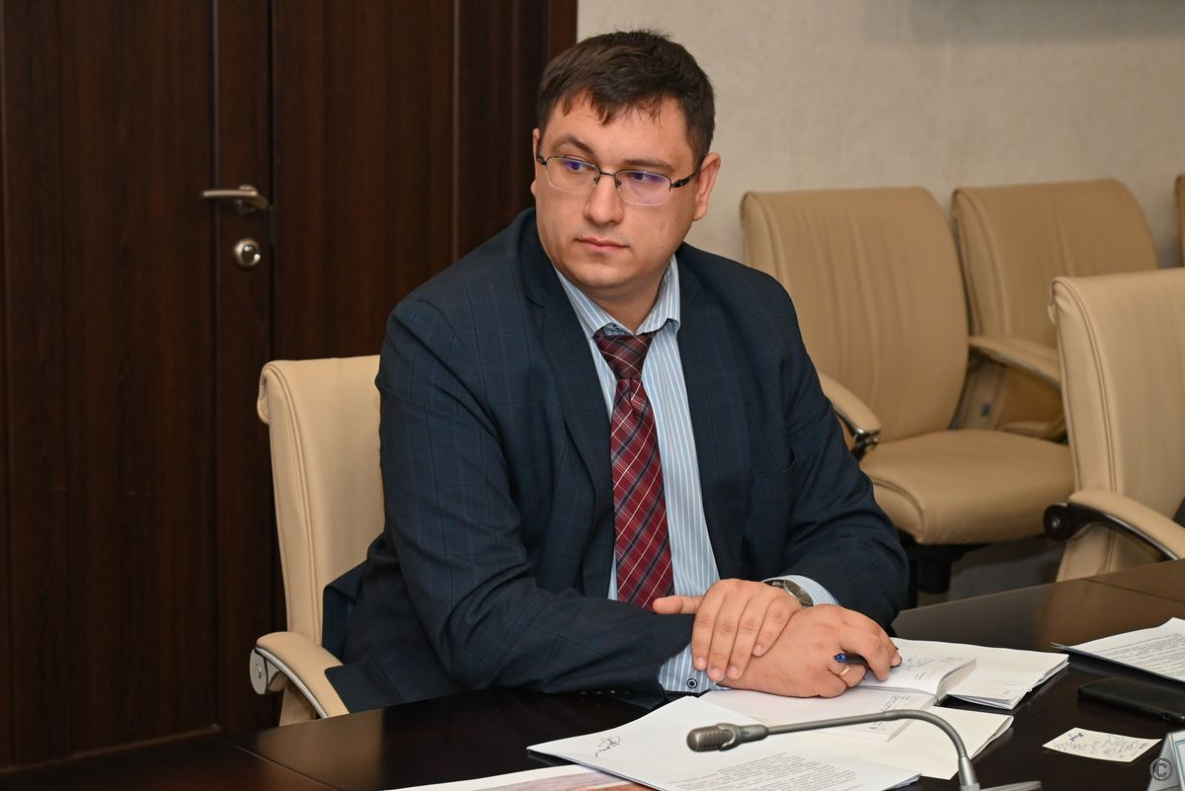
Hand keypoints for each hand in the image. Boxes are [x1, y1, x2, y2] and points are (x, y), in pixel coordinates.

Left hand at [652, 579, 800, 681]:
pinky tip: (757, 652)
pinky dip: (765, 637)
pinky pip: (773, 620)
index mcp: (720, 589)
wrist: (771, 599)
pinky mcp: (782, 602)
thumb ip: (684, 607)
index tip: (700, 664)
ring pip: (748, 624)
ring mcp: (762, 594)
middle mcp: (740, 588)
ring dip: (740, 651)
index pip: (706, 618)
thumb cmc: (736, 607)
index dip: (701, 643)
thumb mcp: (709, 605)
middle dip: (720, 653)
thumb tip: (656, 606)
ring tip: (735, 671)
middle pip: (726, 624)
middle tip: (717, 674)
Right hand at [719, 604, 901, 697]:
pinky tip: (814, 678)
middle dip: (884, 662)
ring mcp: (823, 654)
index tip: (890, 654)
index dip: (885, 644)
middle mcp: (829, 631)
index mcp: (829, 615)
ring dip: (849, 678)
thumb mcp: (812, 621)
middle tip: (883, 670)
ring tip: (827, 671)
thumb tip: (872, 644)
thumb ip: (840, 628)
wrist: (749, 653)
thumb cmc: (777, 639)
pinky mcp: (816, 676)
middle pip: (874, 647)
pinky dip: (830, 689)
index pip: (871, 628)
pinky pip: (838, 690)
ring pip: (856, 674)